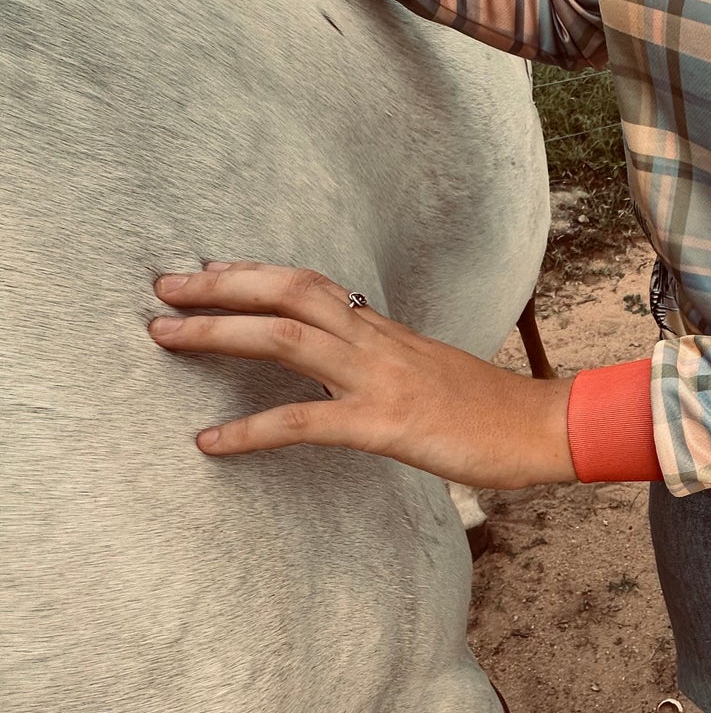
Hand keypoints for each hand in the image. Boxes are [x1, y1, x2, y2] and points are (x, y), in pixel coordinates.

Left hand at [149, 264, 576, 489]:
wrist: (545, 429)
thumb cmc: (495, 412)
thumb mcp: (434, 372)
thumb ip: (389, 362)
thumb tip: (354, 366)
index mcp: (386, 330)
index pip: (310, 282)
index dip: (255, 271)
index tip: (209, 269)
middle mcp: (376, 342)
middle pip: (287, 290)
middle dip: (220, 285)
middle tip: (163, 287)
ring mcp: (379, 379)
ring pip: (284, 338)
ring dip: (217, 332)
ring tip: (165, 336)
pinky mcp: (384, 424)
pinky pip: (303, 421)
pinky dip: (249, 430)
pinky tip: (210, 443)